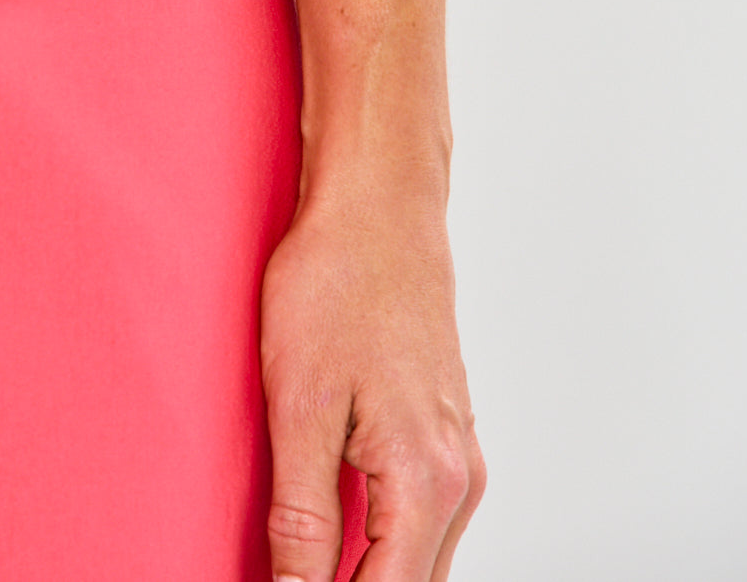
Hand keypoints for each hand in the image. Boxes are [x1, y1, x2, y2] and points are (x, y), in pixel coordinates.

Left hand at [259, 176, 485, 581]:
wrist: (378, 202)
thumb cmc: (338, 281)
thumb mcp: (300, 408)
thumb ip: (303, 519)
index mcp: (426, 482)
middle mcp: (460, 478)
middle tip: (286, 578)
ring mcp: (459, 453)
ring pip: (421, 563)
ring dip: (368, 576)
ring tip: (303, 566)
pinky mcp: (444, 431)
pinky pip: (422, 521)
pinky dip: (382, 545)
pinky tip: (333, 535)